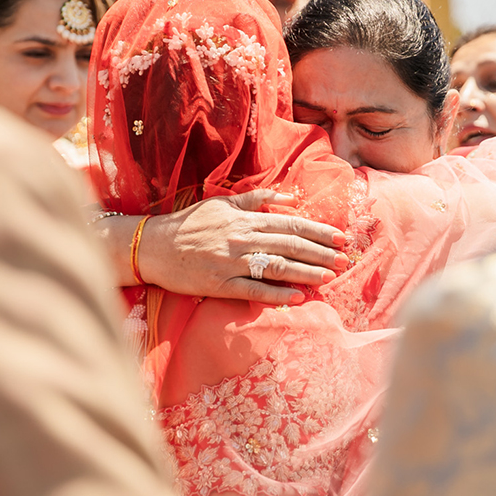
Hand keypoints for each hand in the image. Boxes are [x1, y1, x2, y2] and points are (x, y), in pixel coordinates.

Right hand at [133, 190, 349, 303]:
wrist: (152, 246)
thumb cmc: (188, 224)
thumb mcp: (221, 203)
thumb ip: (256, 199)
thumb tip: (290, 197)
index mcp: (243, 219)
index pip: (290, 223)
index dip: (317, 231)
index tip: (338, 238)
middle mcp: (241, 239)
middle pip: (289, 246)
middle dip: (320, 254)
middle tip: (342, 261)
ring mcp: (230, 263)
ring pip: (277, 267)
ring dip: (306, 273)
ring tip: (328, 277)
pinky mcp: (219, 285)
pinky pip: (253, 290)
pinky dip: (277, 295)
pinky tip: (298, 298)